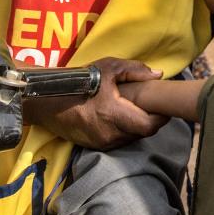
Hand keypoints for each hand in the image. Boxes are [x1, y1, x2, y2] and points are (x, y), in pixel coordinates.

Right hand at [23, 57, 168, 149]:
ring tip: (139, 110)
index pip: (148, 125)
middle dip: (152, 121)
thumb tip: (158, 75)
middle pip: (143, 133)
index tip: (164, 106)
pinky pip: (120, 141)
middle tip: (154, 106)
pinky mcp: (95, 146)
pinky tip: (125, 118)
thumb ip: (135, 70)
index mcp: (113, 113)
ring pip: (132, 138)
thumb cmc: (80, 81)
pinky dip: (126, 131)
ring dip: (139, 126)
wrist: (49, 101)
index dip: (161, 117)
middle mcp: (108, 133)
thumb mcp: (108, 68)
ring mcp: (101, 142)